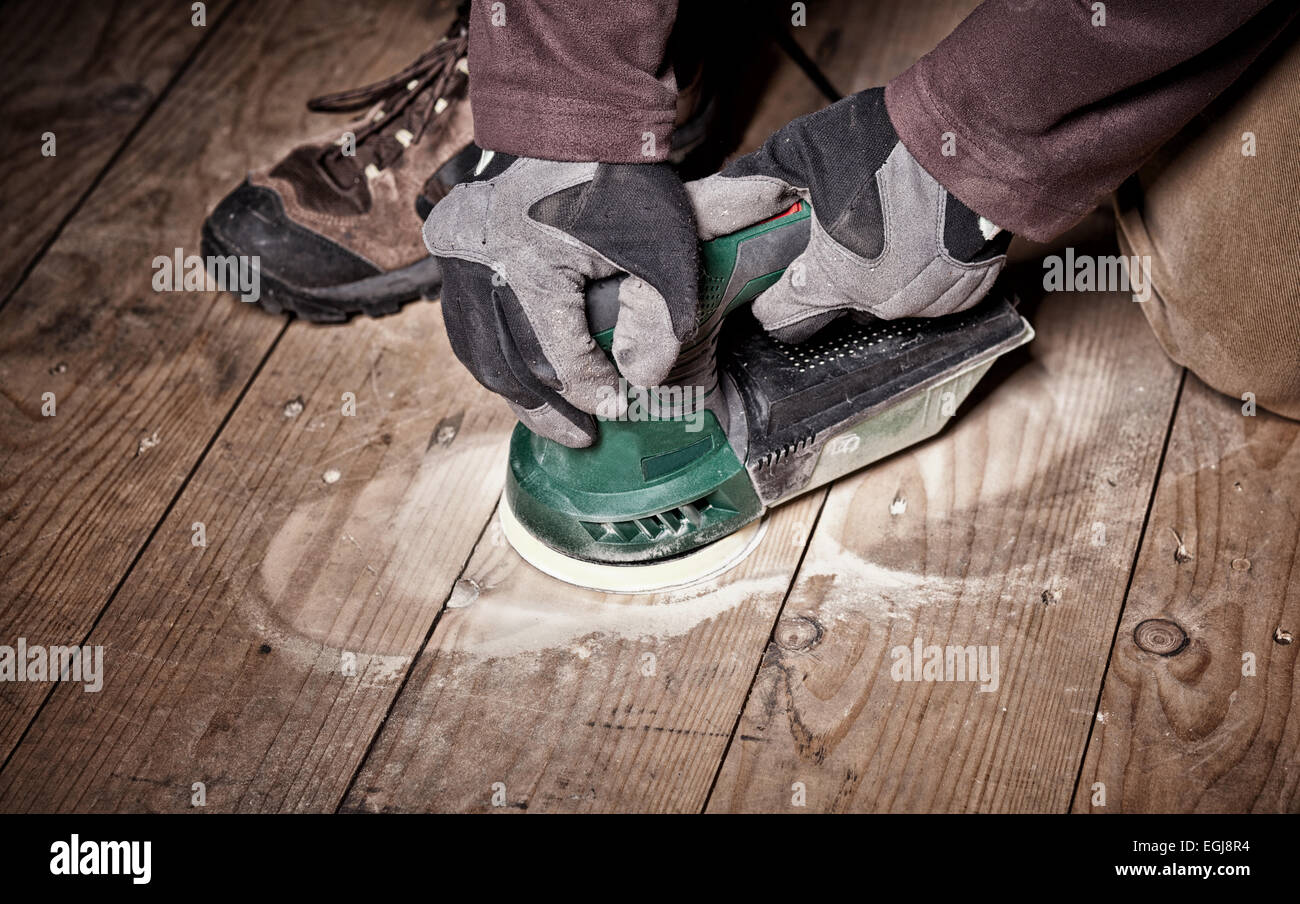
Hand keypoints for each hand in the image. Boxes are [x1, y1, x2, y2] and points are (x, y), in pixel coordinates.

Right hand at [423, 153, 697, 447]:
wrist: (572, 118)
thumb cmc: (620, 179)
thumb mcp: (662, 241)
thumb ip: (664, 311)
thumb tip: (649, 379)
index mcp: (529, 267)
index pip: (560, 356)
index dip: (592, 390)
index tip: (618, 409)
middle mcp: (480, 266)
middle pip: (509, 366)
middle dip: (547, 409)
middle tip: (584, 436)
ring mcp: (457, 256)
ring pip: (477, 349)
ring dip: (513, 390)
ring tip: (549, 417)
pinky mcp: (449, 246)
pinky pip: (463, 322)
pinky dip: (490, 355)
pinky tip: (516, 375)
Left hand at [686, 88, 1009, 342]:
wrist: (978, 137)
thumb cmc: (891, 145)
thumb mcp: (804, 152)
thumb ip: (755, 181)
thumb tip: (711, 195)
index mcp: (833, 280)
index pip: (782, 318)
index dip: (773, 299)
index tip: (776, 282)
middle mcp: (878, 303)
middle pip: (837, 307)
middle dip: (833, 278)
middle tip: (842, 233)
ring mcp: (926, 302)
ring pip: (886, 302)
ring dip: (881, 275)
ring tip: (888, 224)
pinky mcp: (966, 292)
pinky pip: (932, 294)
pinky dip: (924, 272)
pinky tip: (922, 233)